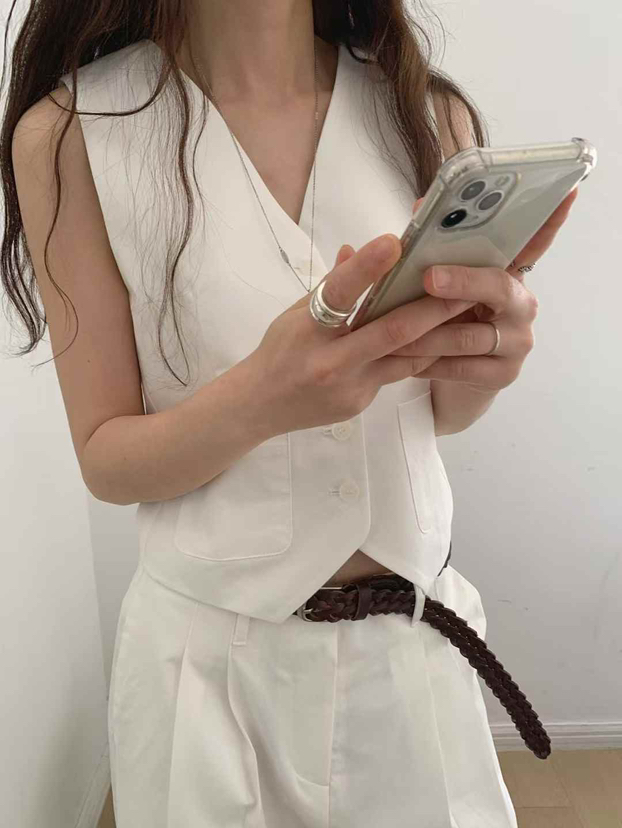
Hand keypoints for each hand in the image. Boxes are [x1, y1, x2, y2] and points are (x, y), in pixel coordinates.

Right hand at [245, 233, 474, 436]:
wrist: (260, 406)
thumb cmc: (279, 351)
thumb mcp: (295, 313)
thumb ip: (330, 286)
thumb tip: (357, 250)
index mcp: (307, 330)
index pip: (339, 293)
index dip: (368, 268)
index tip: (395, 241)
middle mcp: (330, 360)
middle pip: (391, 331)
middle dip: (433, 307)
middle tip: (466, 284)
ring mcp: (349, 386)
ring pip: (406, 356)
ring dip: (439, 333)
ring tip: (467, 310)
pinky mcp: (361, 402)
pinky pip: (398, 373)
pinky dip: (421, 354)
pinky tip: (443, 338)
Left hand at [387, 187, 579, 391]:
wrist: (458, 383)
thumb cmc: (449, 324)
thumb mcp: (445, 289)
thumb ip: (436, 252)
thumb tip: (420, 207)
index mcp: (509, 276)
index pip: (534, 243)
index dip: (551, 220)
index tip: (566, 192)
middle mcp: (522, 306)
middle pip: (497, 287)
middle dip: (461, 281)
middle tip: (429, 278)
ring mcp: (517, 342)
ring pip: (468, 335)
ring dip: (426, 333)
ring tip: (393, 331)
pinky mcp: (503, 374)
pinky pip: (460, 367)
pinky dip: (427, 363)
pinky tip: (404, 362)